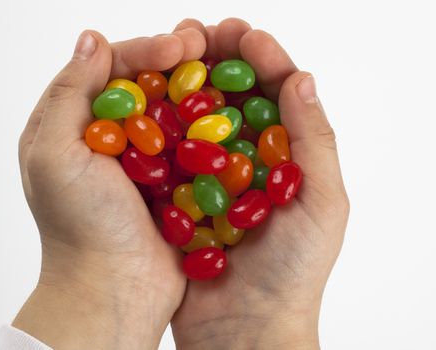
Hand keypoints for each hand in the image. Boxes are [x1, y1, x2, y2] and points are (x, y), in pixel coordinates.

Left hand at [14, 27, 205, 349]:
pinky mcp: (173, 177)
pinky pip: (192, 141)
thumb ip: (69, 94)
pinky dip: (210, 124)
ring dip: (197, 87)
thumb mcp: (56, 155)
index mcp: (74, 124)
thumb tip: (91, 38)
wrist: (114, 287)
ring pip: (173, 108)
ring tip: (226, 69)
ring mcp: (144, 157)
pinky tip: (230, 110)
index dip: (145, 50)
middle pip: (145, 83)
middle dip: (177, 61)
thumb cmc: (78, 226)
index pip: (110, 69)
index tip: (180, 46)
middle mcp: (109, 136)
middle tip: (208, 45)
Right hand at [171, 19, 349, 349]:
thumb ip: (314, 142)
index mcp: (287, 156)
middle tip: (201, 32)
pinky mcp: (181, 195)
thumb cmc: (293, 273)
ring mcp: (212, 175)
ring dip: (187, 85)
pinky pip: (172, 153)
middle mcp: (249, 160)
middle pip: (233, 98)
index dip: (263, 60)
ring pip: (199, 118)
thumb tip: (302, 77)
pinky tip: (149, 102)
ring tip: (172, 55)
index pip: (277, 95)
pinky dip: (162, 126)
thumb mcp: (321, 205)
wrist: (244, 329)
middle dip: (219, 61)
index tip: (244, 35)